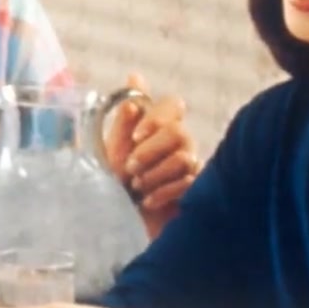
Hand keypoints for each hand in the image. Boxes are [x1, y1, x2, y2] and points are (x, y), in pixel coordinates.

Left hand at [102, 72, 199, 230]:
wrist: (119, 230)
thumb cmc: (113, 191)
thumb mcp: (111, 153)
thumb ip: (124, 121)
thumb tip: (136, 77)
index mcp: (156, 131)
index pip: (172, 106)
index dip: (157, 115)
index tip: (136, 135)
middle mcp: (178, 145)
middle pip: (178, 131)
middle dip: (151, 150)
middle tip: (130, 169)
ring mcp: (190, 169)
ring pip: (184, 157)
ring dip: (155, 174)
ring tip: (137, 189)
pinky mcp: (197, 193)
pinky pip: (189, 182)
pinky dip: (164, 191)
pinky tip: (148, 202)